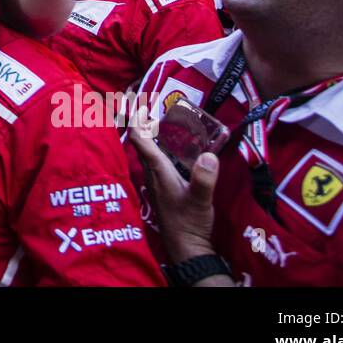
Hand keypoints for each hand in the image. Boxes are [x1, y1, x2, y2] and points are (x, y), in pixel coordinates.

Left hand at [129, 107, 219, 264]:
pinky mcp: (162, 184)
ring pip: (146, 147)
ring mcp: (155, 178)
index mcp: (157, 169)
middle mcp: (151, 171)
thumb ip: (204, 179)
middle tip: (144, 96)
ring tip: (155, 111)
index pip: (139, 137)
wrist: (186, 247)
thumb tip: (208, 155)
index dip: (135, 115)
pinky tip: (169, 140)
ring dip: (148, 129)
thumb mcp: (201, 200)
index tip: (134, 96)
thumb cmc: (190, 223)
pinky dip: (157, 142)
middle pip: (140, 138)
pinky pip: (154, 156)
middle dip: (139, 116)